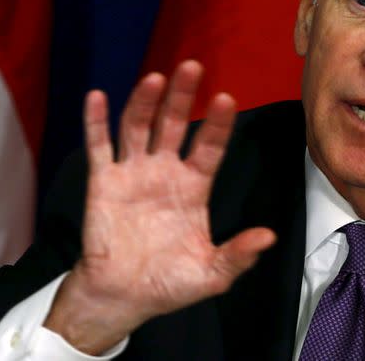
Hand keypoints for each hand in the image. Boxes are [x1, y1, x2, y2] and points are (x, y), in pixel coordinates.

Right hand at [43, 61, 275, 353]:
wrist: (123, 298)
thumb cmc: (170, 284)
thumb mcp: (212, 273)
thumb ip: (238, 254)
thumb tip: (269, 237)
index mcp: (194, 187)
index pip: (210, 147)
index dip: (217, 124)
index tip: (226, 99)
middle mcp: (165, 171)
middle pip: (174, 125)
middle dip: (182, 97)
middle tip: (192, 67)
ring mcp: (133, 173)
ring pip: (138, 128)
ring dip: (145, 102)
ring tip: (155, 78)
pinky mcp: (103, 182)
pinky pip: (99, 147)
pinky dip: (96, 122)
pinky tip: (97, 97)